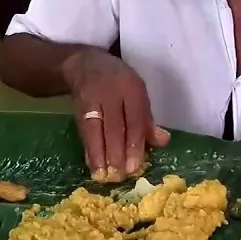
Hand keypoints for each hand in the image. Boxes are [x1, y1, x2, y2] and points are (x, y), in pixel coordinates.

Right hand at [62, 48, 169, 182]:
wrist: (86, 63)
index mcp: (132, 89)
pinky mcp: (78, 106)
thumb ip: (146, 119)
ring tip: (104, 176)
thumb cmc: (118, 82)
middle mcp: (112, 92)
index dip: (135, 144)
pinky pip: (83, 130)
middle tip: (119, 176)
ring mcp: (92, 98)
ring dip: (99, 154)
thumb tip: (162, 142)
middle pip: (114, 126)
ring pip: (96, 129)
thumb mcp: (137, 93)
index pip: (135, 119)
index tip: (135, 167)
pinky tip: (92, 165)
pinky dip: (88, 148)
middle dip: (117, 153)